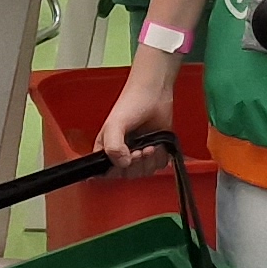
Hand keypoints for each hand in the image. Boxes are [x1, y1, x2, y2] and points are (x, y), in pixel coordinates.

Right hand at [95, 53, 182, 167]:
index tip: (125, 159)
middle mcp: (121, 152)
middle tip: (140, 150)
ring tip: (150, 145)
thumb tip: (124, 163)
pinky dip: (161, 156)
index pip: (106, 173)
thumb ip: (113, 146)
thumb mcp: (115, 124)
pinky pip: (158, 165)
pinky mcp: (155, 150)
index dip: (117, 170)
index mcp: (106, 148)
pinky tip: (158, 144)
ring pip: (144, 172)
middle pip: (127, 175)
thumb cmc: (132, 102)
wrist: (155, 92)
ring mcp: (139, 152)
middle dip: (136, 164)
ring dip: (149, 160)